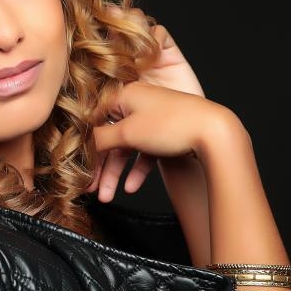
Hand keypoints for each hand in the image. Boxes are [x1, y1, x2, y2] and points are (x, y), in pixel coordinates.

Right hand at [86, 7, 205, 201]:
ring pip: (127, 148)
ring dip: (115, 173)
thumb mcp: (128, 132)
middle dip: (98, 165)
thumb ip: (100, 139)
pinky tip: (132, 188)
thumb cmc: (171, 125)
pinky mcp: (166, 134)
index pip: (94, 119)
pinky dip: (137, 170)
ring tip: (107, 196)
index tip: (75, 166)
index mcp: (126, 94)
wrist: (215, 133)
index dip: (83, 145)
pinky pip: (145, 152)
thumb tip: (81, 144)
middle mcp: (138, 103)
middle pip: (109, 136)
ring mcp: (153, 119)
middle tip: (89, 188)